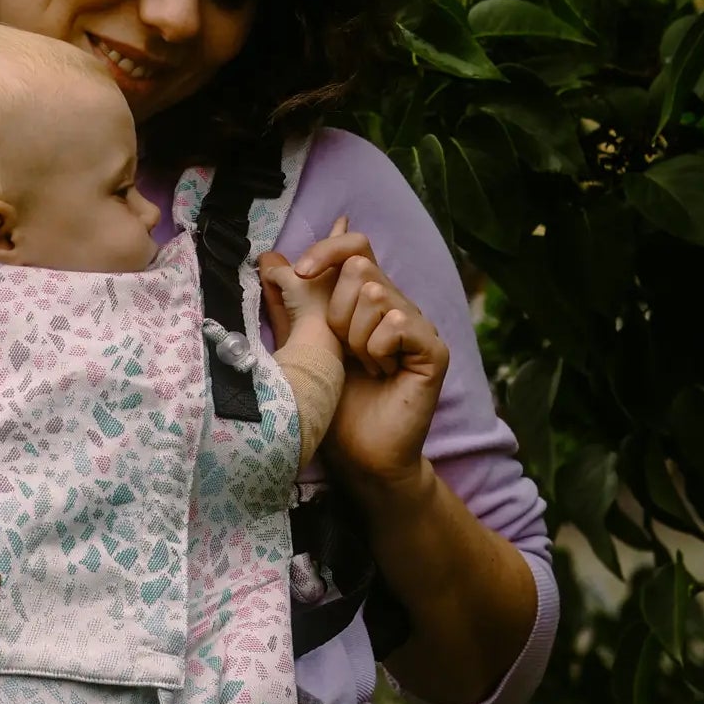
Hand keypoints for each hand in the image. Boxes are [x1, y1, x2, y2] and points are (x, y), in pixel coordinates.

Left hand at [260, 216, 448, 491]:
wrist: (359, 457)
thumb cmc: (332, 407)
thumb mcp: (303, 348)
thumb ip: (290, 304)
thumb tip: (270, 259)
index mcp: (365, 301)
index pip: (354, 247)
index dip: (326, 249)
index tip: (300, 272)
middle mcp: (395, 305)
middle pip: (360, 267)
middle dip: (336, 311)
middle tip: (343, 351)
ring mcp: (418, 325)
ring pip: (376, 295)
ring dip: (355, 337)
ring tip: (363, 367)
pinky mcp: (434, 349)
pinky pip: (399, 323)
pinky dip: (378, 349)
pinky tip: (383, 374)